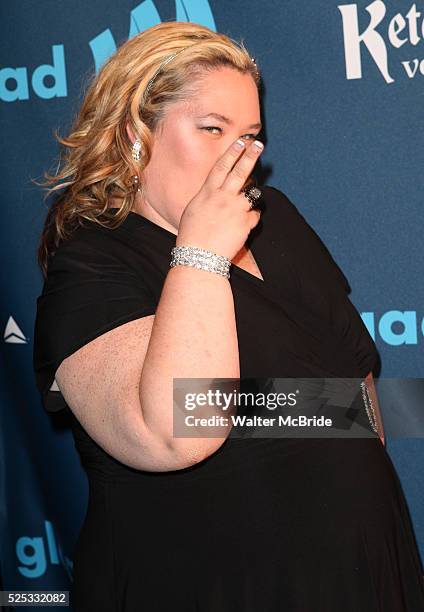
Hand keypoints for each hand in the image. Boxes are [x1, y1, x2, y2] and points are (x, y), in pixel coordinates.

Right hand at [176, 139, 263, 260]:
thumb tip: (215, 192)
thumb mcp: (193, 211)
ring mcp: (235, 209)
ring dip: (251, 195)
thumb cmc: (191, 236)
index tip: (241, 141)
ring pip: (251, 193)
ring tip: (246, 201)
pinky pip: (255, 215)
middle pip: (239, 171)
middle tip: (259, 144)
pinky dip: (252, 219)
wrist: (198, 257)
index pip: (221, 166)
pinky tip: (243, 226)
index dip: (232, 152)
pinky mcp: (245, 223)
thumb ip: (207, 198)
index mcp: (207, 192)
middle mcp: (222, 197)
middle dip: (250, 155)